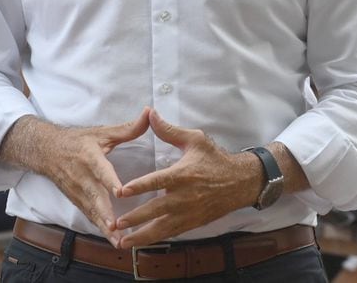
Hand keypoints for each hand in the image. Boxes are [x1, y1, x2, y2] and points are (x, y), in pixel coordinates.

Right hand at [40, 108, 151, 246]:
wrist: (47, 151)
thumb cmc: (78, 141)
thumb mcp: (102, 132)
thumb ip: (128, 128)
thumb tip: (149, 113)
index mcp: (90, 157)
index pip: (101, 170)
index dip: (110, 182)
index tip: (120, 193)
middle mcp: (82, 177)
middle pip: (94, 197)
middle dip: (105, 214)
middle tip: (116, 227)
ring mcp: (78, 192)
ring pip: (92, 212)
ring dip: (104, 228)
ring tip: (118, 242)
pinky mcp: (77, 201)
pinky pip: (90, 217)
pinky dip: (100, 229)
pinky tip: (113, 240)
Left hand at [113, 110, 260, 247]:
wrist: (240, 182)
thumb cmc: (215, 159)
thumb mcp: (194, 139)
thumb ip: (169, 130)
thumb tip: (150, 113)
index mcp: (182, 174)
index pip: (157, 181)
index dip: (139, 187)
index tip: (122, 192)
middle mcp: (184, 196)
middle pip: (156, 209)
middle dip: (135, 218)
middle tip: (117, 223)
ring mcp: (188, 213)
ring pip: (162, 228)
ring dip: (142, 236)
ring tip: (123, 242)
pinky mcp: (192, 223)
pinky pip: (171, 233)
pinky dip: (156, 239)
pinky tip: (142, 243)